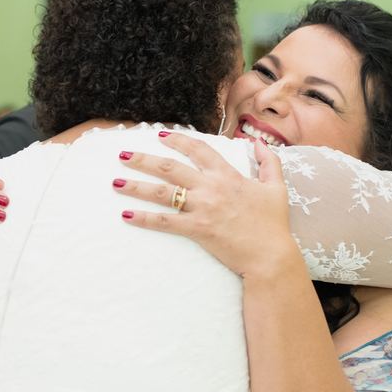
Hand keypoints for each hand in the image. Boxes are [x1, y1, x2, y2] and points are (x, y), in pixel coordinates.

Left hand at [113, 132, 297, 276]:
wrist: (270, 255)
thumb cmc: (273, 224)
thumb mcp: (277, 188)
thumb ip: (269, 162)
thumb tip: (259, 143)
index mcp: (228, 175)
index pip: (199, 149)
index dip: (178, 140)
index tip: (160, 135)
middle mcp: (211, 187)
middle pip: (170, 167)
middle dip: (143, 159)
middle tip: (122, 155)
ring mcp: (202, 208)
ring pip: (162, 192)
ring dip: (136, 186)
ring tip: (115, 183)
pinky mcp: (197, 229)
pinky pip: (163, 222)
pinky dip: (143, 218)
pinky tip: (126, 215)